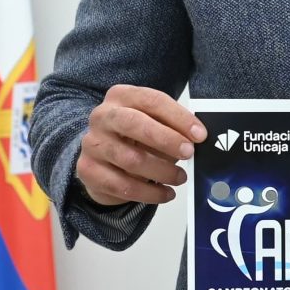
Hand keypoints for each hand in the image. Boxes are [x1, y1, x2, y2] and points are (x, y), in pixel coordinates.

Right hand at [75, 85, 204, 206]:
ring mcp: (92, 144)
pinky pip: (123, 185)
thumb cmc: (136, 137)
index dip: (179, 118)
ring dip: (162, 171)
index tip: (200, 135)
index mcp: (121, 96)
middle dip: (166, 139)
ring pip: (130, 159)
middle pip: (134, 124)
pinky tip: (165, 193)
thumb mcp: (154, 123)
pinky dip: (150, 193)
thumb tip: (197, 139)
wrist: (102, 158)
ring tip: (180, 178)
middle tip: (189, 153)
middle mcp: (102, 116)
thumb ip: (173, 127)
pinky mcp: (88, 170)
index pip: (152, 101)